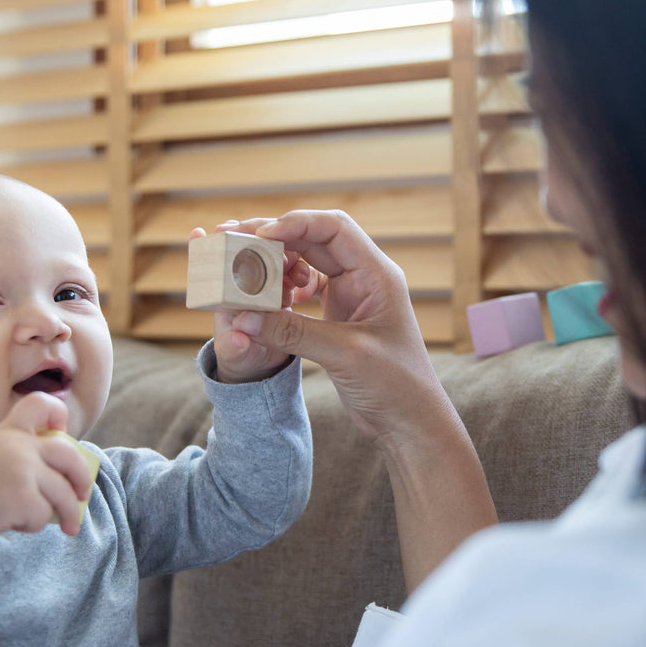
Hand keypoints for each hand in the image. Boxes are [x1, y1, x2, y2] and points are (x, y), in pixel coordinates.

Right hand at [0, 392, 93, 535]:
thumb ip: (14, 454)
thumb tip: (54, 480)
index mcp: (9, 431)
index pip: (39, 404)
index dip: (57, 413)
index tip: (62, 430)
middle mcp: (21, 446)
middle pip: (69, 456)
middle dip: (82, 478)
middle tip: (83, 495)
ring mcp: (24, 470)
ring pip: (63, 493)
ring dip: (69, 513)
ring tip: (68, 527)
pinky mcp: (24, 497)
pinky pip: (43, 515)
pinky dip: (33, 525)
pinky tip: (15, 523)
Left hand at [190, 221, 307, 384]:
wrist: (263, 365)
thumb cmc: (240, 356)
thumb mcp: (235, 356)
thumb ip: (234, 350)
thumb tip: (237, 340)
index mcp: (222, 294)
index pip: (208, 264)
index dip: (204, 245)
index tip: (207, 231)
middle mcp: (241, 283)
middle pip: (243, 251)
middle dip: (253, 239)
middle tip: (265, 239)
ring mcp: (262, 283)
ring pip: (270, 257)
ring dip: (281, 253)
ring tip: (290, 262)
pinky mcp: (281, 288)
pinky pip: (290, 272)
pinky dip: (298, 271)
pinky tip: (304, 279)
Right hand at [213, 210, 442, 442]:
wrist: (411, 422)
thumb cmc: (396, 385)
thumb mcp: (344, 355)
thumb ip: (293, 333)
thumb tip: (241, 318)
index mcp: (377, 274)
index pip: (334, 229)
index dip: (296, 223)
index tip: (260, 235)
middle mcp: (364, 278)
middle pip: (314, 240)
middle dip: (275, 237)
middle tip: (234, 240)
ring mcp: (350, 296)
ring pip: (306, 263)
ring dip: (275, 263)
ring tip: (242, 266)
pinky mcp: (337, 317)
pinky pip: (303, 290)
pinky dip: (282, 290)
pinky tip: (266, 300)